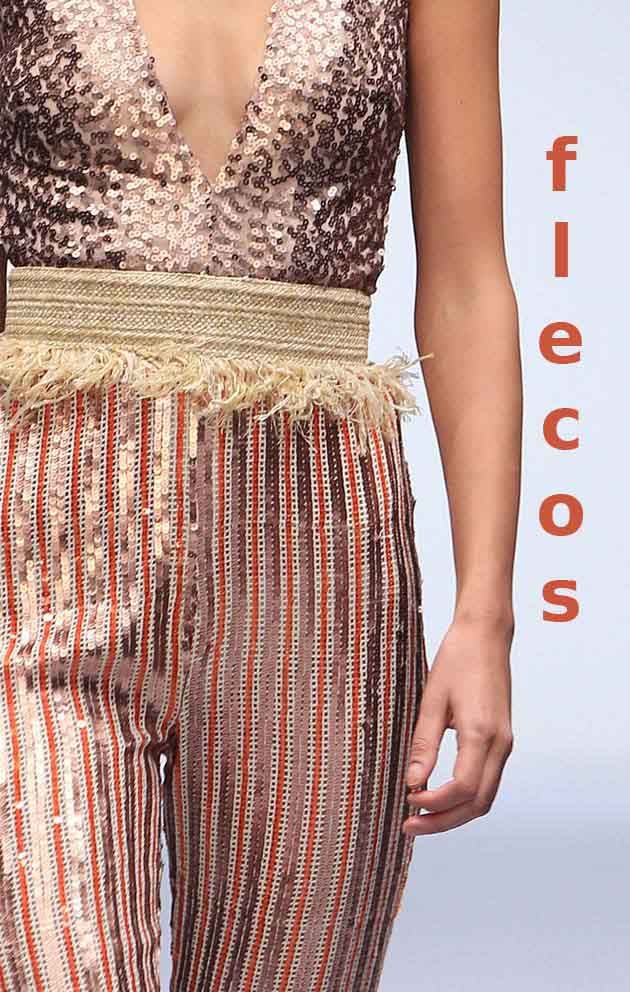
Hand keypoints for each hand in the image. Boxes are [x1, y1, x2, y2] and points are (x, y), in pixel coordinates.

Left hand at [402, 615, 513, 835]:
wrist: (487, 635)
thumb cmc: (458, 659)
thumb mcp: (432, 699)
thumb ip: (424, 743)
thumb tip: (412, 783)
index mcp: (482, 733)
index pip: (463, 788)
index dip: (435, 804)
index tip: (408, 802)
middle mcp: (500, 744)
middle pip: (478, 803)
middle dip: (444, 821)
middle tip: (410, 826)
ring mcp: (505, 744)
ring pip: (485, 796)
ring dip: (455, 812)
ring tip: (421, 816)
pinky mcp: (502, 740)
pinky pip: (487, 780)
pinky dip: (465, 797)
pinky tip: (439, 794)